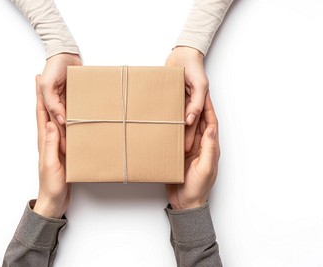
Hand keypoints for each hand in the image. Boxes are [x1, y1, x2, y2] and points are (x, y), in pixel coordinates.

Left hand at [33, 75, 70, 218]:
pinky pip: (63, 130)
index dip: (39, 97)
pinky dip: (64, 119)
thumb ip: (51, 144)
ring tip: (58, 91)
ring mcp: (55, 145)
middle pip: (45, 113)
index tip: (38, 81)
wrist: (54, 201)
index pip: (41, 114)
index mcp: (44, 141)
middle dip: (43, 95)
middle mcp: (48, 140)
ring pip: (54, 119)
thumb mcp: (51, 164)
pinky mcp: (63, 151)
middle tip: (42, 79)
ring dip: (53, 104)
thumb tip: (51, 123)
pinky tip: (69, 116)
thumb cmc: (52, 185)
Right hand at [39, 53, 81, 153]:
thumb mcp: (48, 85)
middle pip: (63, 124)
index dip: (58, 137)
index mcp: (48, 103)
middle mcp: (57, 103)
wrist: (66, 51)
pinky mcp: (76, 94)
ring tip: (84, 141)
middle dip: (68, 137)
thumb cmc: (54, 66)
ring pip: (72, 117)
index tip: (64, 150)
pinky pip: (80, 107)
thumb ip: (52, 102)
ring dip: (77, 127)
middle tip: (75, 150)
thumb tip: (61, 119)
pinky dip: (83, 114)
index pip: (53, 124)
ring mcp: (67, 99)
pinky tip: (90, 123)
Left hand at [165, 47, 208, 150]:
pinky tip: (158, 124)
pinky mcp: (170, 95)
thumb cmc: (195, 68)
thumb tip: (190, 119)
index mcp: (200, 104)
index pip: (197, 124)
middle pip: (186, 124)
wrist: (182, 54)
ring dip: (171, 127)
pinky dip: (163, 115)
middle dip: (182, 136)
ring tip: (165, 140)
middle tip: (175, 149)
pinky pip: (167, 107)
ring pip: (175, 117)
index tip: (187, 148)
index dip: (193, 136)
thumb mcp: (200, 86)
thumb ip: (197, 103)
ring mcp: (180, 100)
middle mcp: (190, 104)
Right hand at [166, 92, 219, 209]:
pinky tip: (169, 121)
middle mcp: (201, 146)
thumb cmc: (197, 188)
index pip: (210, 123)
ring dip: (185, 115)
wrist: (186, 203)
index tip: (204, 94)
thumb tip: (210, 127)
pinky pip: (178, 137)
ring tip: (178, 102)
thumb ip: (209, 148)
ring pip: (188, 128)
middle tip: (189, 92)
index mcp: (210, 147)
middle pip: (199, 122)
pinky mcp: (179, 154)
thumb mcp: (206, 167)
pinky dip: (175, 128)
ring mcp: (190, 150)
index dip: (208, 108)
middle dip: (196, 107)